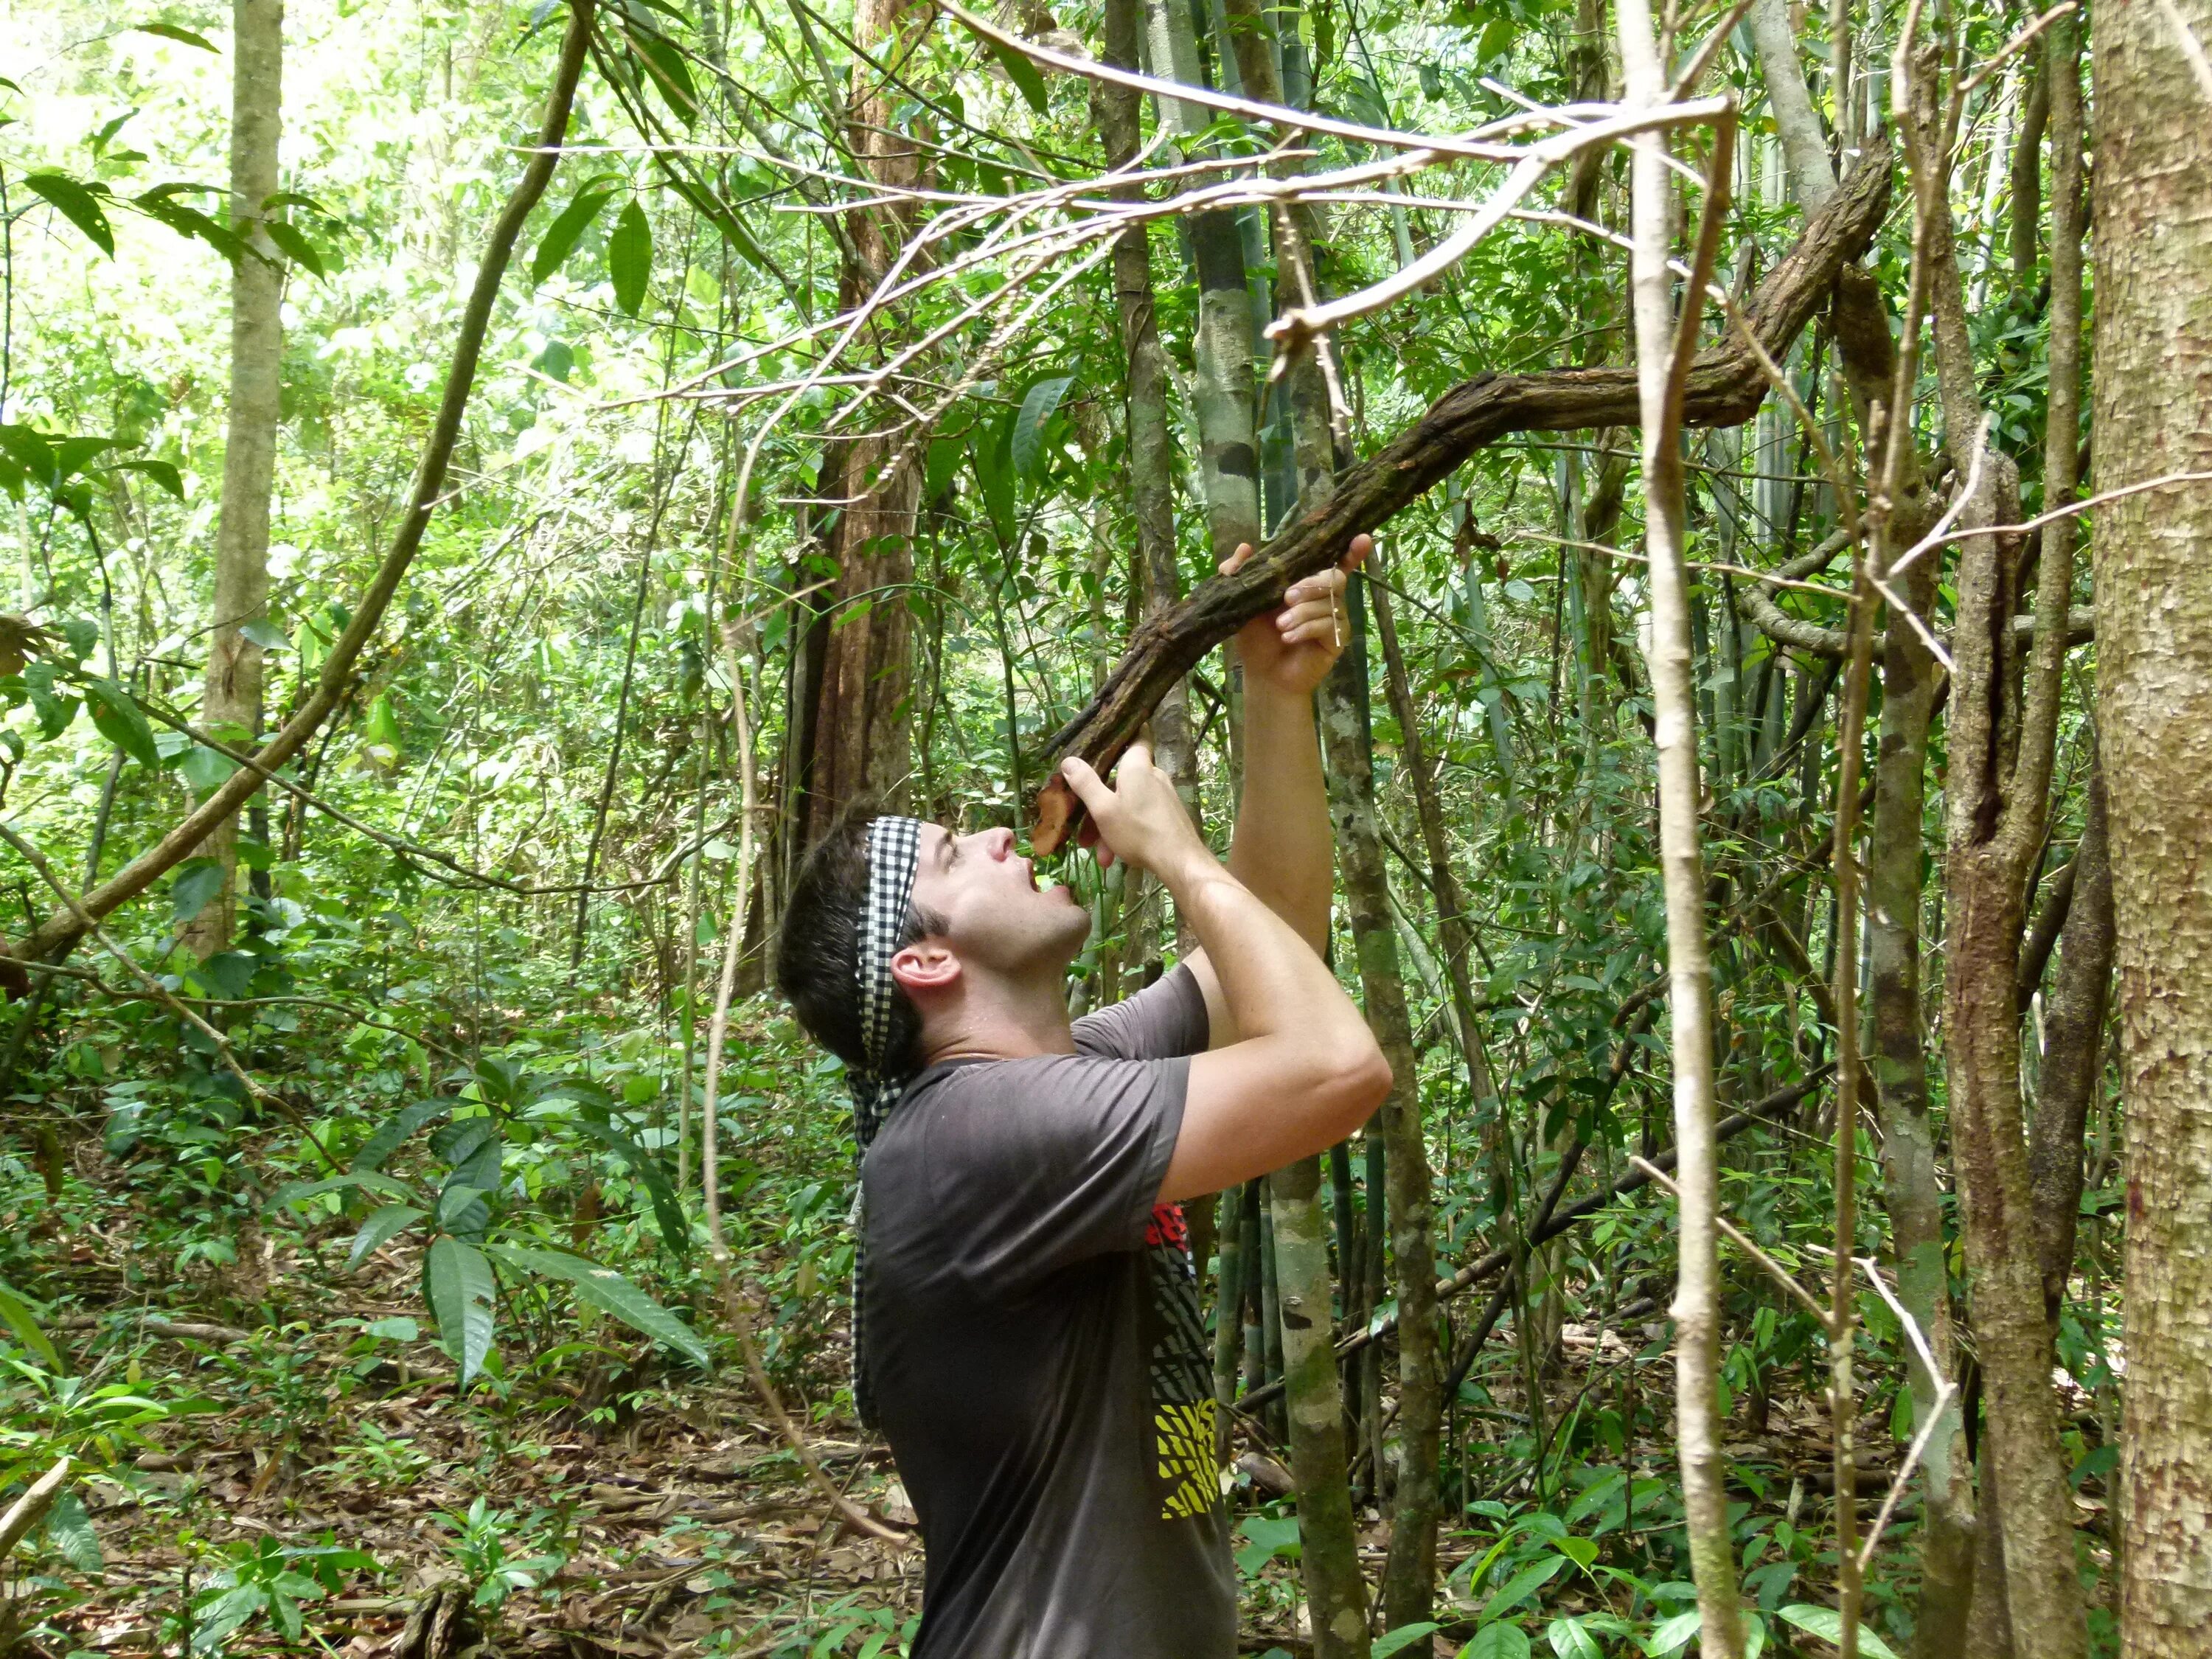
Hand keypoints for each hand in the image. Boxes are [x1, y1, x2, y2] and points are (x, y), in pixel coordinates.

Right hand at [1059, 739, 1209, 878]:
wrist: (1179, 861)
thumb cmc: (1138, 830)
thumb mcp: (1104, 809)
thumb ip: (1085, 783)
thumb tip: (1069, 760)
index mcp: (1137, 766)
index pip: (1136, 737)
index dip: (1123, 735)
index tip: (1107, 739)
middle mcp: (1152, 776)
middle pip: (1119, 781)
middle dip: (1099, 805)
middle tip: (1084, 826)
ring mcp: (1162, 796)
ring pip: (1127, 804)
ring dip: (1109, 827)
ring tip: (1100, 855)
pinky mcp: (1167, 814)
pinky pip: (1139, 817)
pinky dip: (1125, 833)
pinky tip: (1114, 857)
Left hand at [1228, 533, 1372, 697]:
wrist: (1263, 674)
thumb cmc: (1257, 637)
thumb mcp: (1244, 602)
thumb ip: (1240, 574)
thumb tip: (1245, 546)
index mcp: (1307, 583)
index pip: (1334, 561)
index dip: (1351, 550)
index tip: (1362, 538)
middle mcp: (1326, 596)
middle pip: (1334, 577)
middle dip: (1310, 585)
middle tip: (1286, 597)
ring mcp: (1335, 617)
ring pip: (1329, 602)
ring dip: (1302, 612)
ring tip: (1281, 626)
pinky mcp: (1338, 638)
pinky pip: (1329, 625)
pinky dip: (1306, 628)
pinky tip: (1289, 637)